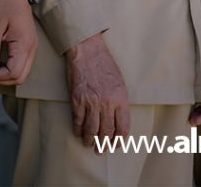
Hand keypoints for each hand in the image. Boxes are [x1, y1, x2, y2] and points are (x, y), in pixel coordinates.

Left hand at [0, 0, 36, 84]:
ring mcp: (33, 45)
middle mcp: (32, 47)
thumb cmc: (3, 4)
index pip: (14, 73)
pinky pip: (23, 63)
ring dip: (8, 73)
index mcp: (24, 43)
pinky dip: (12, 67)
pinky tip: (1, 59)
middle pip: (21, 77)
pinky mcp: (30, 43)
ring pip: (23, 72)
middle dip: (3, 78)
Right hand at [65, 33, 128, 147]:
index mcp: (120, 98)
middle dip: (103, 145)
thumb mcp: (119, 81)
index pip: (123, 127)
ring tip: (89, 144)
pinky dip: (78, 130)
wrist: (88, 50)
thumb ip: (119, 101)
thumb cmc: (104, 63)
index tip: (115, 145)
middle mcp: (107, 102)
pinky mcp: (77, 100)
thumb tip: (118, 118)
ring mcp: (91, 102)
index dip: (119, 140)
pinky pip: (78, 122)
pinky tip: (78, 133)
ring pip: (91, 131)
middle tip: (100, 150)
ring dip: (90, 141)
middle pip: (106, 133)